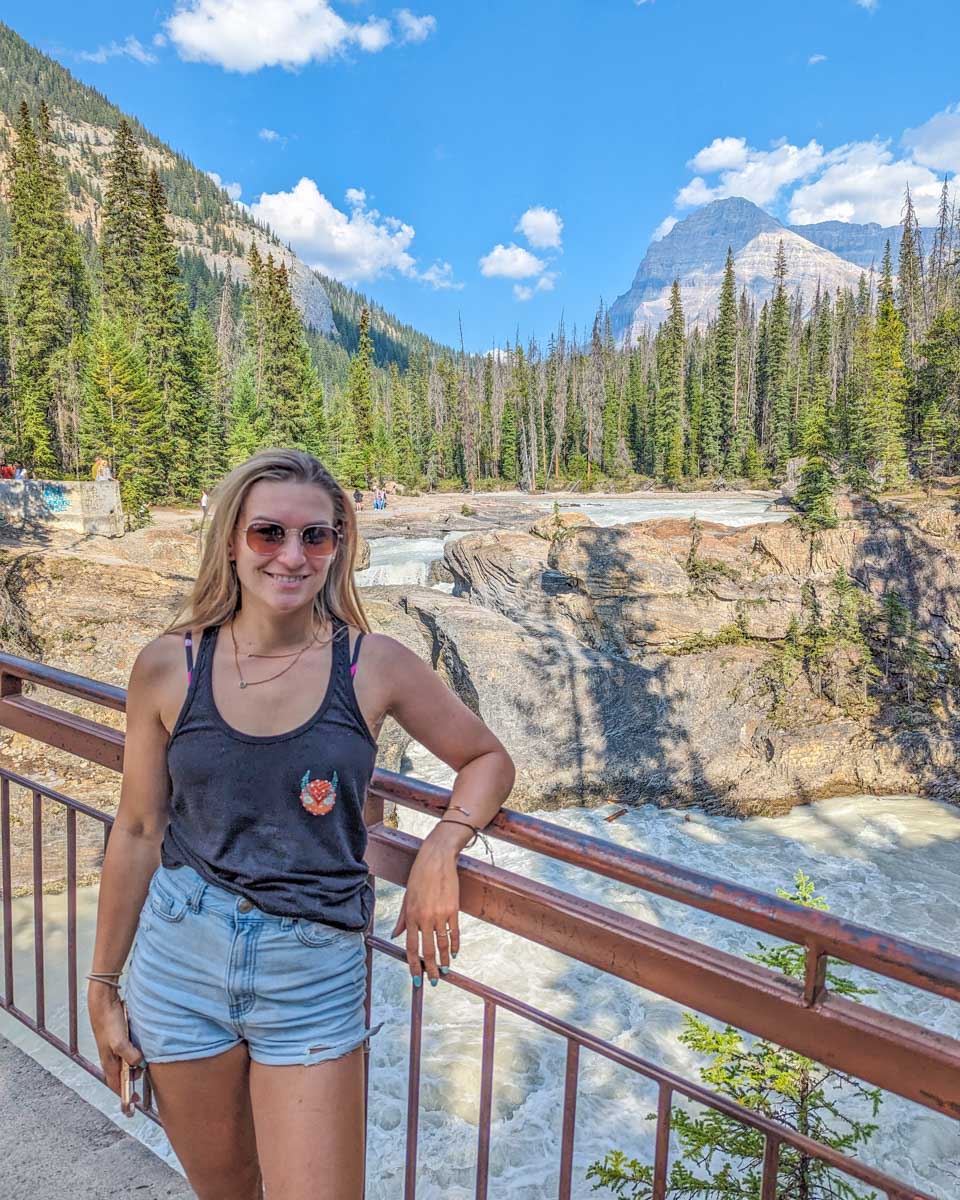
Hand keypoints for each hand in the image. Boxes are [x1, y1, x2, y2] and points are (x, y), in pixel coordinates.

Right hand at [87, 984, 144, 1116]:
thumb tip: (140, 1064)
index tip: (133, 1110)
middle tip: (142, 1092)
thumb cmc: (109, 1021)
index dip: (124, 1098)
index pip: (116, 1086)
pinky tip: (145, 1053)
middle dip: (132, 1085)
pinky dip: (137, 1058)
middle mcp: (111, 1058)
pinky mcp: (121, 1039)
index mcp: (109, 1062)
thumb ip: (129, 1054)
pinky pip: (129, 1054)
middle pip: (122, 1078)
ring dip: (136, 1070)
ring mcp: (115, 1048)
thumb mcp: (119, 1041)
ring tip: (146, 1070)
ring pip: (127, 1065)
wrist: (103, 1001)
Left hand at [391, 824, 464, 984]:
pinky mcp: (453, 910)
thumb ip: (402, 919)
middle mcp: (425, 918)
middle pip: (428, 950)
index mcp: (411, 916)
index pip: (410, 947)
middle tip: (433, 981)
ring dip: (444, 961)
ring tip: (445, 971)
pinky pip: (454, 933)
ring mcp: (440, 914)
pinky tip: (454, 953)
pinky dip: (455, 945)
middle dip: (430, 969)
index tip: (417, 977)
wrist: (436, 859)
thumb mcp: (406, 897)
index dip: (413, 965)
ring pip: (443, 945)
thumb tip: (395, 936)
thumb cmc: (419, 876)